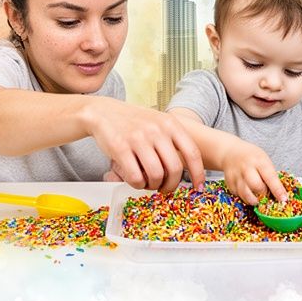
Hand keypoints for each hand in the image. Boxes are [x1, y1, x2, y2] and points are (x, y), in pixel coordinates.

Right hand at [83, 97, 203, 192]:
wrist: (103, 112)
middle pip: (175, 168)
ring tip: (148, 183)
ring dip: (153, 186)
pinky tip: (135, 180)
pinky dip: (138, 184)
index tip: (198, 187)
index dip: (198, 173)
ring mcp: (138, 138)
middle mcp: (156, 130)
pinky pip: (135, 177)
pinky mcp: (120, 148)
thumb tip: (189, 168)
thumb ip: (173, 140)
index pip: (192, 152)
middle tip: (165, 188)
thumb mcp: (158, 122)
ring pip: (156, 175)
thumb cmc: (133, 121)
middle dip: (171, 185)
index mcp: (170, 123)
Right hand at [218, 140, 287, 205]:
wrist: (230, 152)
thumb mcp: (264, 159)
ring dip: (254, 199)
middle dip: (264, 194)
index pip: (270, 177)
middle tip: (266, 193)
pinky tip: (247, 191)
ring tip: (257, 197)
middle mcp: (246, 167)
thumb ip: (270, 175)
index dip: (277, 190)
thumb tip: (279, 193)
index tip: (283, 199)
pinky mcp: (229, 183)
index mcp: (259, 160)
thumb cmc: (251, 156)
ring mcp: (236, 176)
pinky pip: (238, 195)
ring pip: (246, 194)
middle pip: (256, 186)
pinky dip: (245, 197)